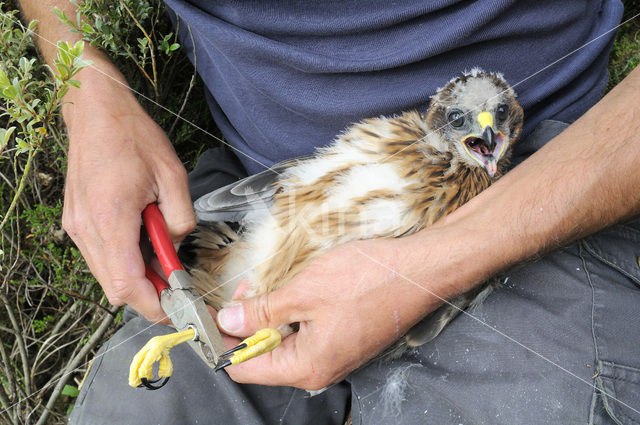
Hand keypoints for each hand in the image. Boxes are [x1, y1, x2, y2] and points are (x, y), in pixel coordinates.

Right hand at [61, 69, 194, 321]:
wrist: (95, 111)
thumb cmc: (134, 137)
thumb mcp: (173, 175)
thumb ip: (180, 218)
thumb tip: (176, 246)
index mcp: (111, 219)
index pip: (128, 285)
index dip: (153, 305)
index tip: (176, 308)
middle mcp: (87, 229)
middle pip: (115, 288)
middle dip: (147, 295)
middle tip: (175, 283)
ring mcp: (76, 226)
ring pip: (106, 275)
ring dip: (134, 277)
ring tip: (161, 257)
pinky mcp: (75, 221)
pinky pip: (99, 256)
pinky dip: (122, 261)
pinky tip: (142, 242)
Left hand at [215, 238, 439, 389]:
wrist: (420, 270)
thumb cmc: (368, 279)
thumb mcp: (304, 291)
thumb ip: (261, 311)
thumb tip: (228, 320)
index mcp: (305, 366)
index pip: (243, 368)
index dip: (221, 340)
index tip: (209, 312)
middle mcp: (318, 369)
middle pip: (261, 355)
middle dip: (245, 321)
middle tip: (244, 287)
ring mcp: (332, 355)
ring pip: (282, 341)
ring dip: (268, 314)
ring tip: (267, 284)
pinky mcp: (342, 339)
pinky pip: (303, 333)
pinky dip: (289, 312)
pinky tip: (291, 289)